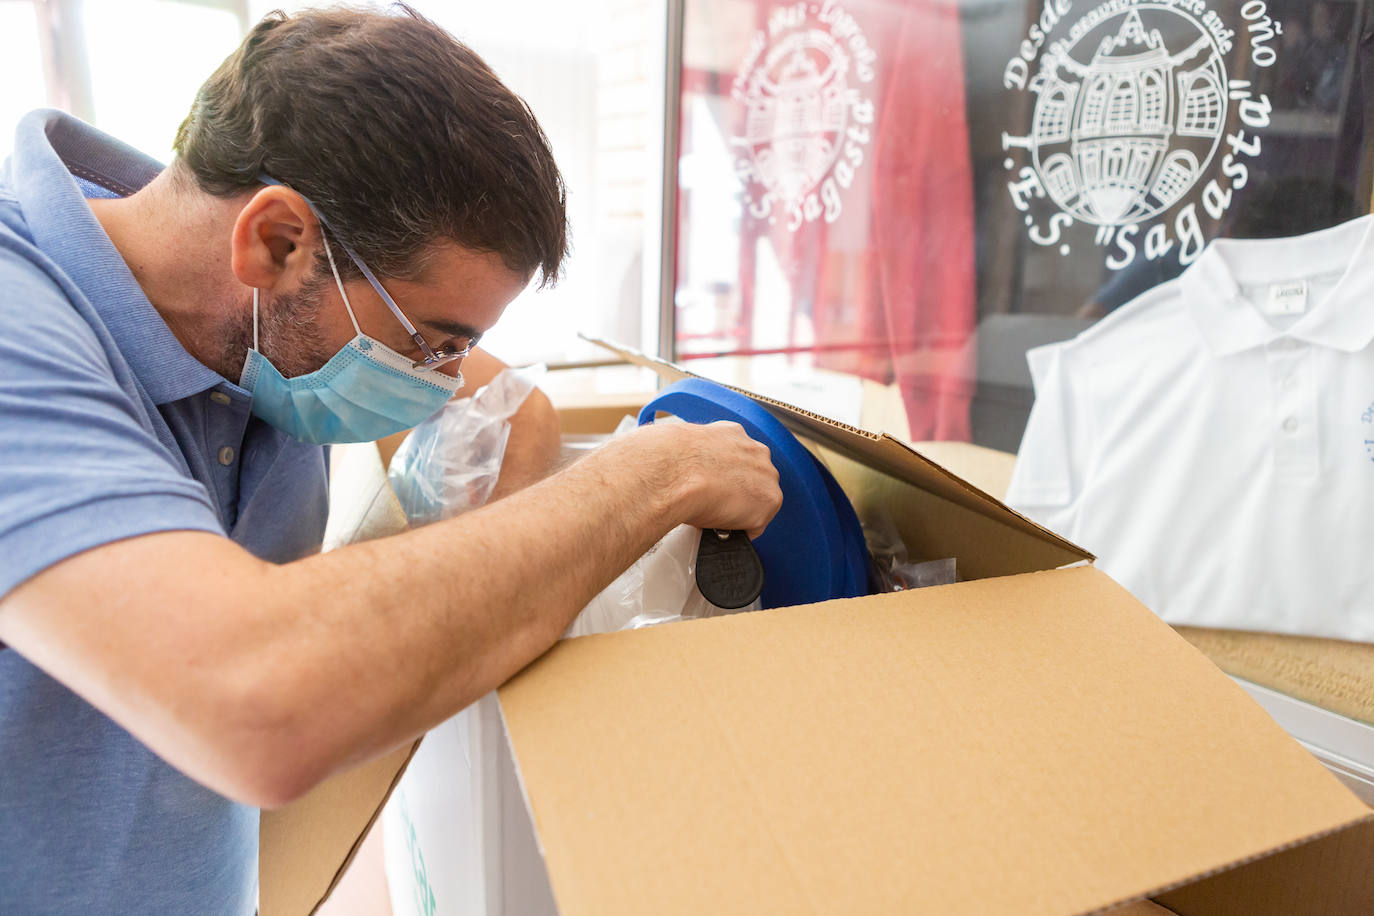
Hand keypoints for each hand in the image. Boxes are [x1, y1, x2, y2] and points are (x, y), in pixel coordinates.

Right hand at [609, 420, 782, 538]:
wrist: (673, 471)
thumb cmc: (665, 459)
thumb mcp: (676, 448)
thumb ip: (688, 457)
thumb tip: (671, 468)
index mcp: (731, 433)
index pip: (736, 461)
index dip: (723, 480)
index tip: (710, 490)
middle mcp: (755, 450)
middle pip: (753, 480)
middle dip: (736, 494)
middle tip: (711, 505)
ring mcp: (766, 475)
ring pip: (757, 501)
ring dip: (740, 511)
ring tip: (713, 516)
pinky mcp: (769, 500)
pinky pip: (756, 525)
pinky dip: (740, 530)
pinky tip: (719, 525)